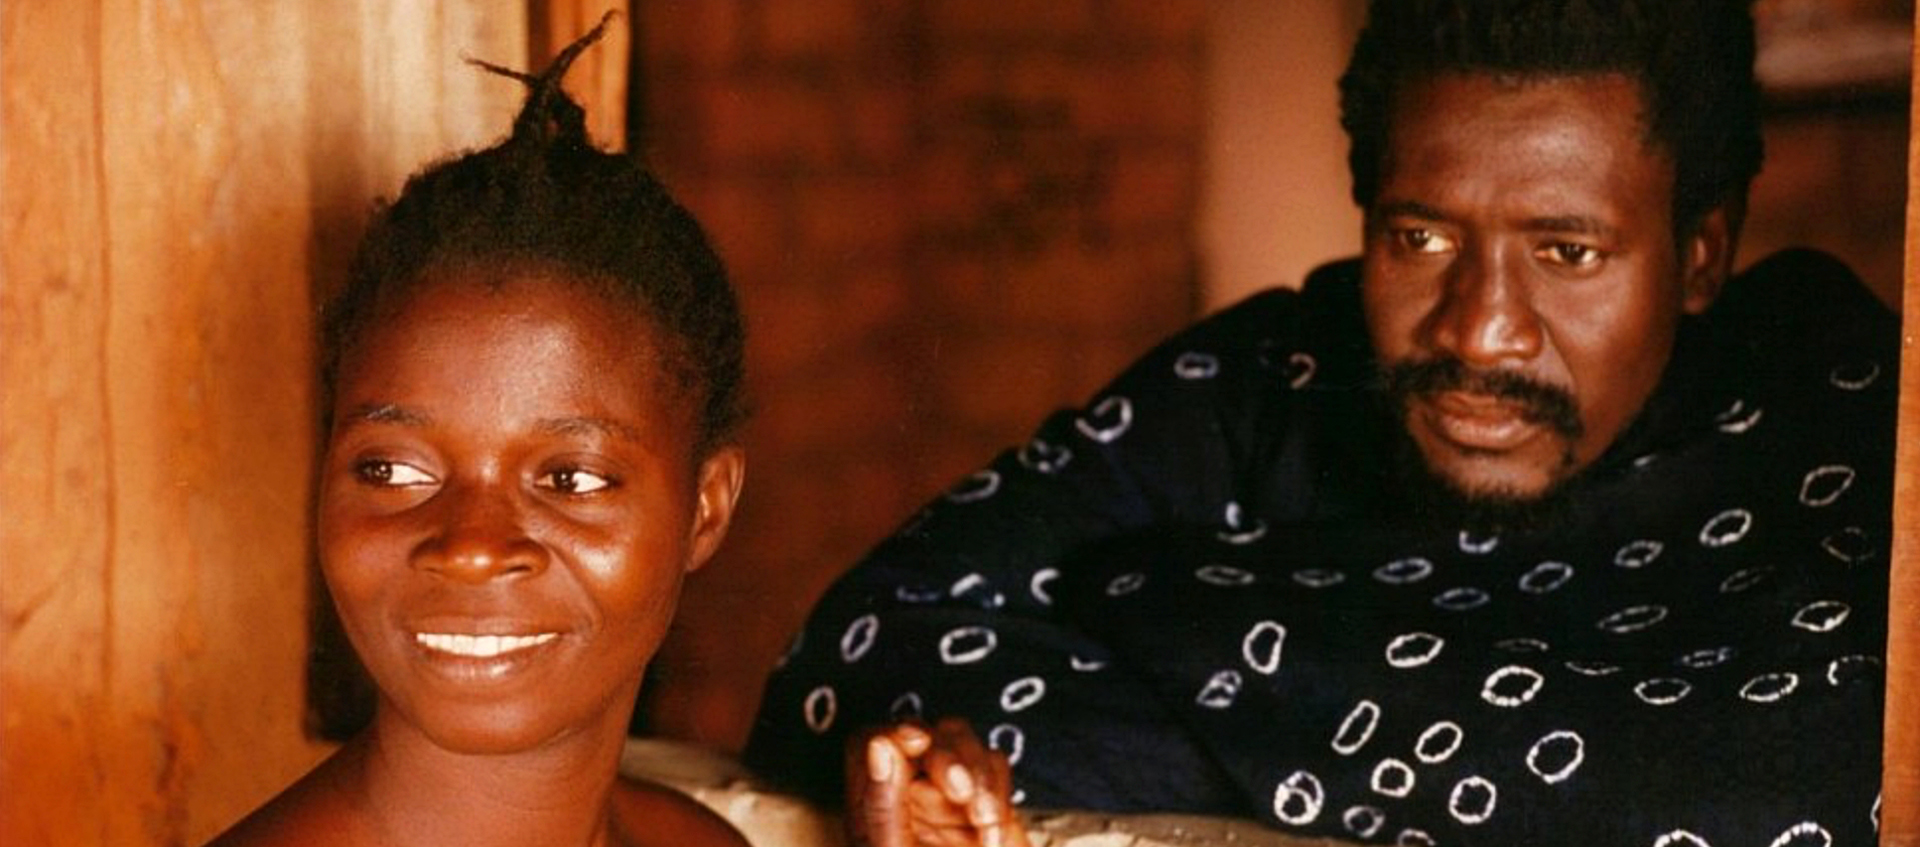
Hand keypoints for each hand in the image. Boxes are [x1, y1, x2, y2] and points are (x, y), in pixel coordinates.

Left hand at [847, 717, 1030, 846]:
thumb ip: (885, 804)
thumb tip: (883, 745)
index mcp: (873, 805)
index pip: (871, 743)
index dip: (891, 734)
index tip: (914, 743)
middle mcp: (907, 793)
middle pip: (924, 732)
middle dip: (946, 753)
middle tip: (960, 791)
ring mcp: (949, 796)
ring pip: (963, 741)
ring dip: (977, 773)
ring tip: (982, 821)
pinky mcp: (987, 805)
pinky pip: (995, 767)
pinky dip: (997, 793)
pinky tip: (991, 835)